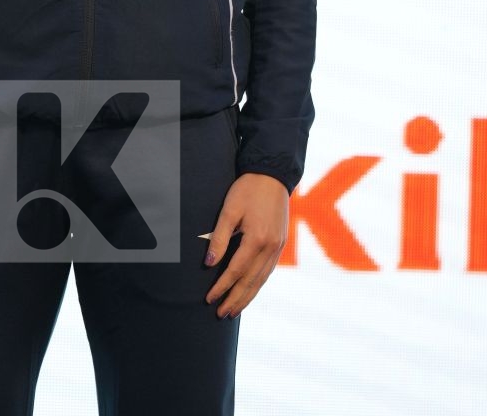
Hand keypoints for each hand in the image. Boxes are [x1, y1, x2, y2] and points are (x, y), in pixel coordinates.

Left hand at [203, 172, 288, 318]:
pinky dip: (258, 285)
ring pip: (261, 280)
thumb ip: (219, 237)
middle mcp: (270, 247)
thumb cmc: (247, 189)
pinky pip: (268, 271)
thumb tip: (209, 263)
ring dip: (247, 297)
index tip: (209, 298)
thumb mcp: (229, 209)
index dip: (221, 286)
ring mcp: (278, 247)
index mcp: (257, 239)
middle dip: (235, 299)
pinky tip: (250, 291)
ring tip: (233, 310)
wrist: (272, 174)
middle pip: (251, 281)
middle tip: (220, 314)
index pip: (236, 271)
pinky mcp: (281, 244)